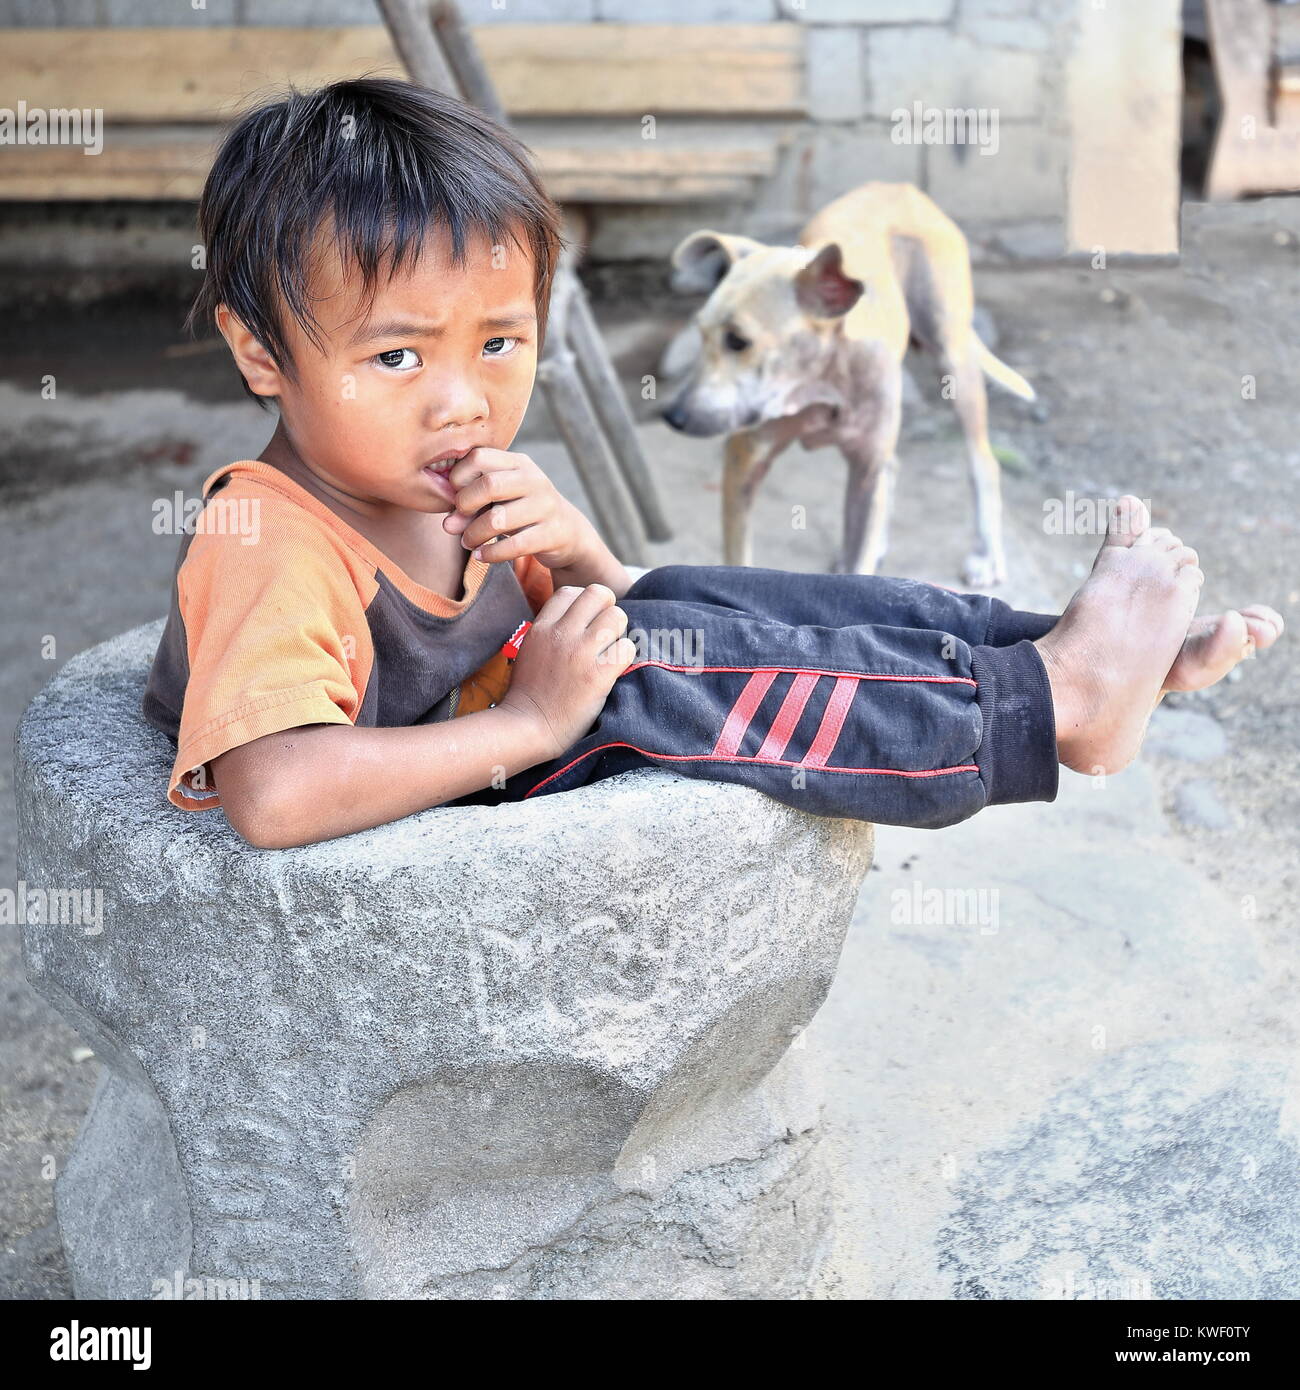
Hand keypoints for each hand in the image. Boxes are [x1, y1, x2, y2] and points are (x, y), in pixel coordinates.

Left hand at [442, 447, 594, 570]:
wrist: (566, 532)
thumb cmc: (521, 512)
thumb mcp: (498, 501)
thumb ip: (469, 508)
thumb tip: (448, 525)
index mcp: (518, 463)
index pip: (478, 457)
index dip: (458, 477)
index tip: (455, 497)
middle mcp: (534, 479)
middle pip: (489, 484)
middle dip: (465, 505)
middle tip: (458, 520)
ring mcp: (545, 506)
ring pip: (498, 519)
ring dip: (474, 534)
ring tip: (467, 542)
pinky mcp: (551, 534)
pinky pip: (514, 546)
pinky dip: (490, 554)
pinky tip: (480, 556)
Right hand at [498, 584, 635, 759]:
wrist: (528, 728)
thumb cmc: (529, 694)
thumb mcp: (530, 651)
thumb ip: (550, 631)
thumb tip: (576, 618)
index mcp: (541, 627)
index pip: (570, 591)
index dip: (585, 603)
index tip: (587, 622)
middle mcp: (560, 633)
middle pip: (598, 594)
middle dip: (608, 609)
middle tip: (606, 632)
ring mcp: (579, 653)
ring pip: (617, 616)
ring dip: (619, 633)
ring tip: (611, 652)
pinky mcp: (597, 675)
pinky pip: (626, 648)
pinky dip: (626, 657)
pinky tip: (614, 669)